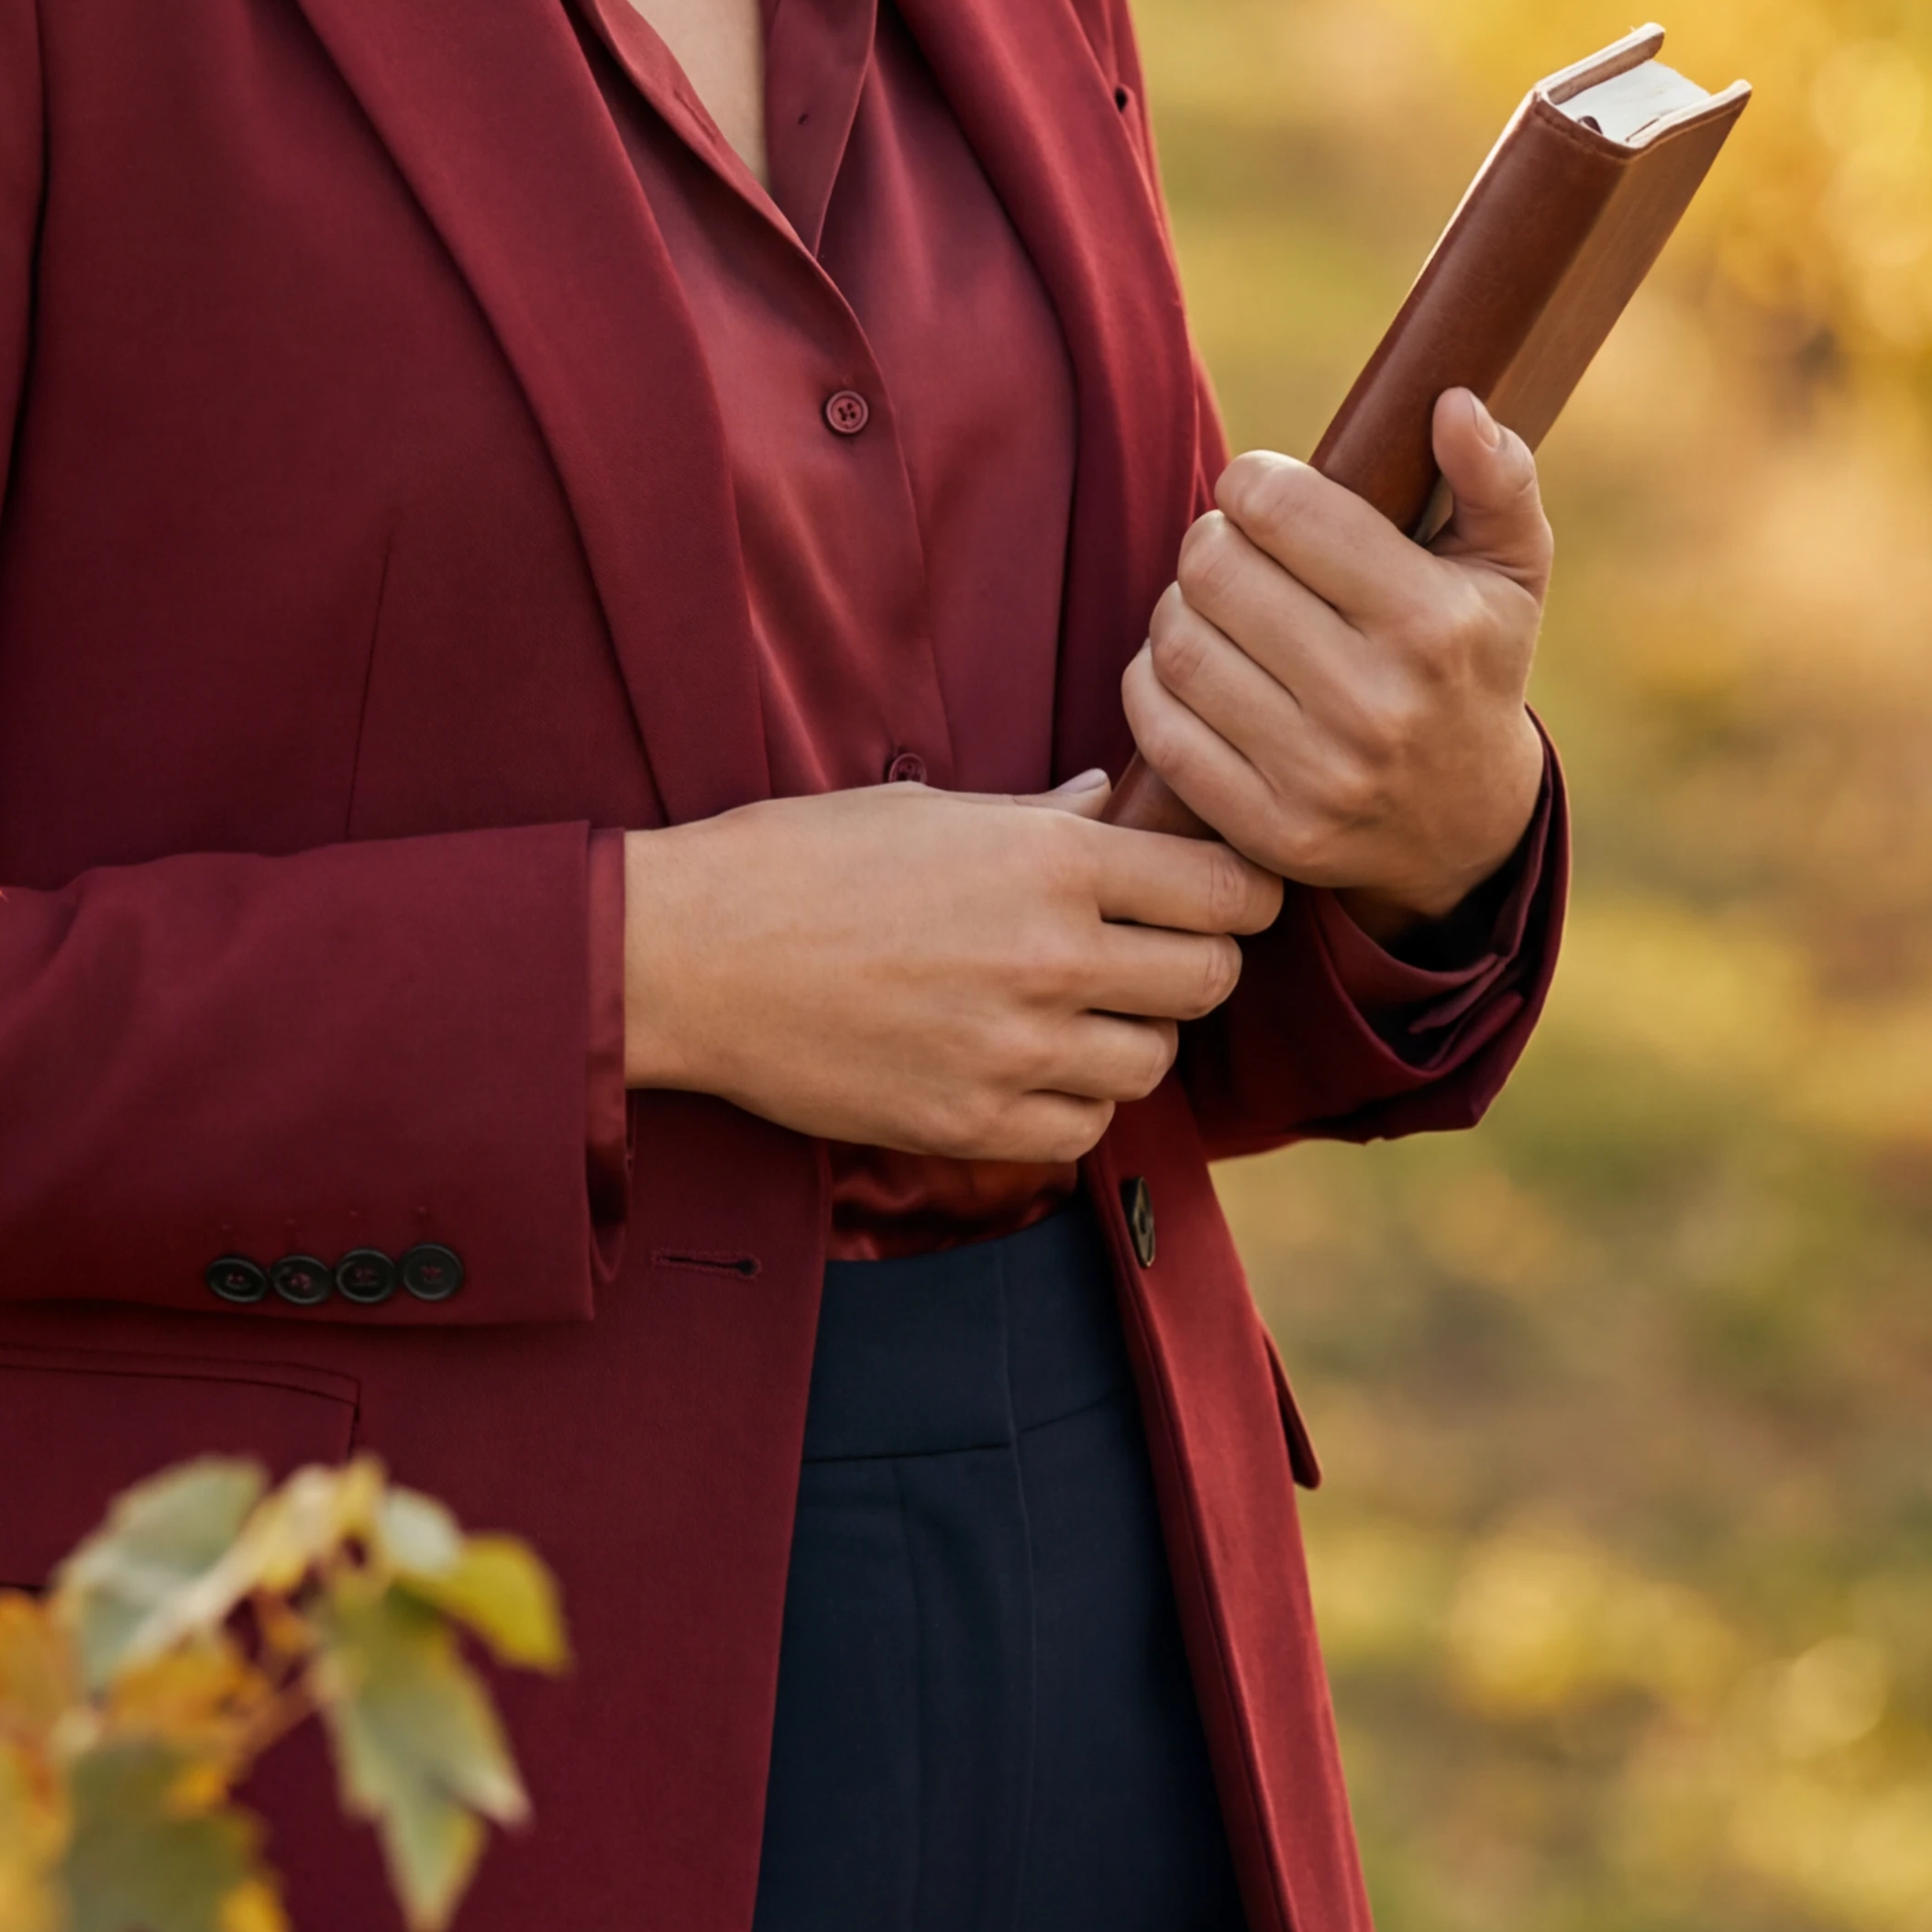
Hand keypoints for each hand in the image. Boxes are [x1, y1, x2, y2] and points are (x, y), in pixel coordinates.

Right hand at [621, 773, 1281, 1166]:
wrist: (690, 958)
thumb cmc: (798, 862)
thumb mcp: (927, 811)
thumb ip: (1037, 818)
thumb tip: (1107, 804)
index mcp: (1048, 860)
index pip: (1222, 889)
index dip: (1241, 892)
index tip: (1225, 895)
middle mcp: (1050, 956)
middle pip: (1207, 980)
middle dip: (1196, 963)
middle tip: (1155, 952)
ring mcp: (1014, 1049)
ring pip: (1153, 1060)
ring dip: (1134, 1036)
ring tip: (1081, 1009)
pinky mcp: (971, 1121)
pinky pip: (1083, 1127)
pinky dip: (1077, 1101)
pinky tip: (1033, 1065)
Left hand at [1120, 387, 1549, 937]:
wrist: (1464, 825)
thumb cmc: (1474, 663)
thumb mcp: (1511, 571)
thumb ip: (1496, 478)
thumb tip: (1453, 404)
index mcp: (1433, 624)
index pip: (1283, 510)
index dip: (1253, 482)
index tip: (1263, 492)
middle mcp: (1376, 704)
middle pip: (1215, 572)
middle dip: (1212, 540)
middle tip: (1232, 547)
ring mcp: (1319, 776)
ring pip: (1179, 644)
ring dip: (1177, 607)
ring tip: (1213, 605)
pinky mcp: (1268, 828)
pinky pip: (1160, 725)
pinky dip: (1153, 680)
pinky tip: (1192, 665)